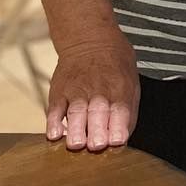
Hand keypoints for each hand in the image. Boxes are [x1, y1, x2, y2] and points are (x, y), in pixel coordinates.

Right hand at [45, 33, 139, 150]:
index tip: (116, 141)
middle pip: (98, 112)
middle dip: (97, 130)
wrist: (90, 39)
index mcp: (120, 88)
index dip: (118, 126)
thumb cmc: (114, 65)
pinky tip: (54, 134)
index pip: (120, 109)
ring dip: (76, 129)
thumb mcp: (132, 81)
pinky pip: (55, 108)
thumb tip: (123, 138)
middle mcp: (99, 89)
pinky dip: (53, 122)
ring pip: (76, 111)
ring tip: (76, 144)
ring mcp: (77, 90)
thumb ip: (128, 111)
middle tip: (96, 146)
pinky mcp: (59, 91)